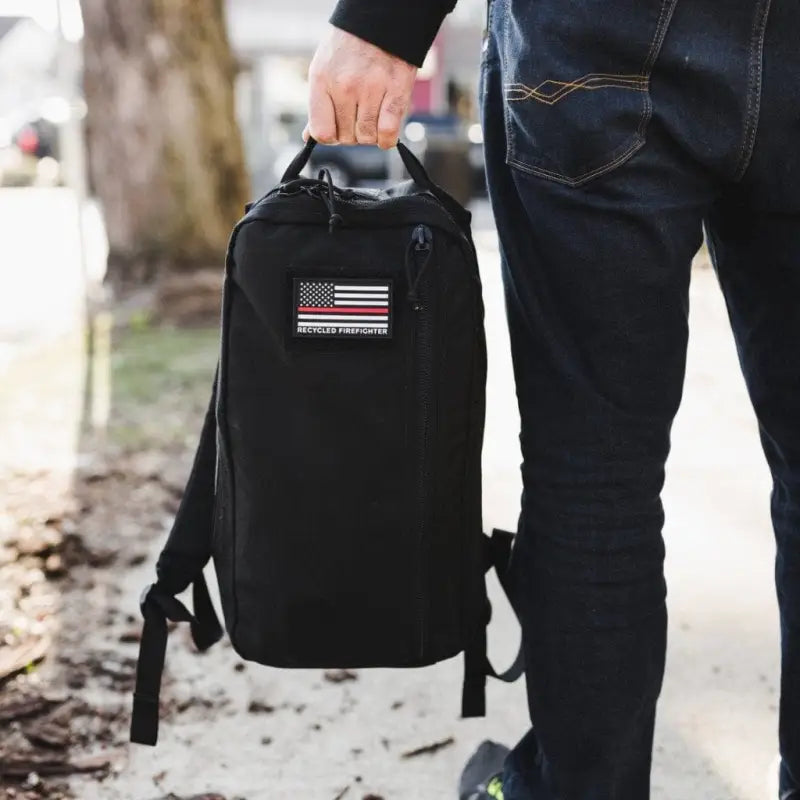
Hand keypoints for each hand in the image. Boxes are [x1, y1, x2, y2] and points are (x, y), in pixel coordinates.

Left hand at [306, 26, 416, 149]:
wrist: (380, 22)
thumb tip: (309, 136)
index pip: (322, 132)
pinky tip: (385, 127)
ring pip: (368, 138)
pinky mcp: (396, 91)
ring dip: (371, 134)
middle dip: (353, 133)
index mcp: (322, 80)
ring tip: (372, 116)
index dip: (331, 136)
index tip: (337, 127)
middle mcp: (345, 86)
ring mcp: (371, 89)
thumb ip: (318, 105)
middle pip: (347, 138)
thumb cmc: (349, 49)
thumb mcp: (324, 69)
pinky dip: (387, 138)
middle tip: (358, 116)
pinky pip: (388, 133)